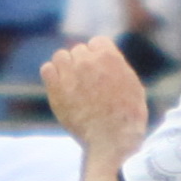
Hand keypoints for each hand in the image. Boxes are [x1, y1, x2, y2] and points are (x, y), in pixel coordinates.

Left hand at [41, 36, 150, 150]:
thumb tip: (110, 60)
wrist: (112, 137)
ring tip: (71, 83)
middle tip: (87, 83)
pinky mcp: (56, 88)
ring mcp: (70, 73)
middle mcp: (88, 60)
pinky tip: (59, 87)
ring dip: (65, 66)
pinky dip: (52, 75)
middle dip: (82, 63)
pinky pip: (47, 69)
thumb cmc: (128, 116)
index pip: (96, 42)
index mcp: (109, 56)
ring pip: (61, 56)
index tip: (99, 70)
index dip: (98, 56)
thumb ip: (118, 67)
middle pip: (79, 50)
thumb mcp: (133, 84)